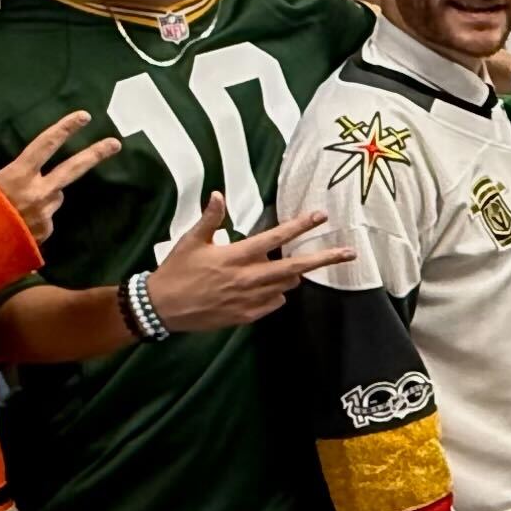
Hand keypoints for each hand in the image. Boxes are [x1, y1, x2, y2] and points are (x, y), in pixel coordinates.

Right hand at [0, 111, 118, 244]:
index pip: (45, 145)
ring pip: (55, 197)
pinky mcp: (45, 233)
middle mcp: (38, 193)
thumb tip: (14, 179)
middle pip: (73, 169)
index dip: (65, 128)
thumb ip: (2, 179)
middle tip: (115, 144)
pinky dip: (36, 220)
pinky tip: (17, 226)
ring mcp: (45, 215)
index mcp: (18, 176)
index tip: (84, 117)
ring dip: (45, 197)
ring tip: (18, 208)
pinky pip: (45, 220)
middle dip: (95, 153)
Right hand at [142, 194, 351, 332]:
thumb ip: (209, 218)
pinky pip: (273, 302)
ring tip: (290, 268)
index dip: (300, 226)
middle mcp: (248, 277)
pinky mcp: (246, 316)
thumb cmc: (176, 271)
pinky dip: (275, 293)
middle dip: (324, 258)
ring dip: (292, 274)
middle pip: (295, 267)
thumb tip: (217, 194)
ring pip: (287, 285)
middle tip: (349, 252)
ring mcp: (249, 299)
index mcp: (236, 255)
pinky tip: (266, 288)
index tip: (321, 216)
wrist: (161, 308)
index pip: (276, 238)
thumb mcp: (190, 241)